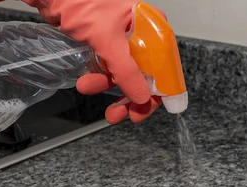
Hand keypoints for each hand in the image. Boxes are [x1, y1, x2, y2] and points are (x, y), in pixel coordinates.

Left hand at [0, 0, 164, 122]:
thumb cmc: (82, 3)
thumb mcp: (107, 40)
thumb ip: (127, 72)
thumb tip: (143, 98)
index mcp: (153, 28)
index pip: (165, 68)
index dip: (156, 93)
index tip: (142, 111)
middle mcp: (144, 35)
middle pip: (146, 76)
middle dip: (128, 96)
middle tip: (116, 115)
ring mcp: (126, 41)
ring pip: (125, 75)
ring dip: (106, 87)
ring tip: (86, 88)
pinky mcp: (108, 44)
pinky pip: (110, 69)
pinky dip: (99, 78)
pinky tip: (86, 82)